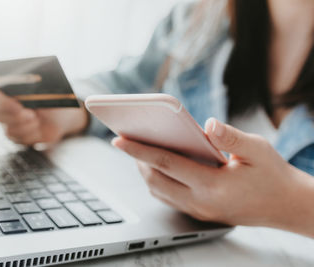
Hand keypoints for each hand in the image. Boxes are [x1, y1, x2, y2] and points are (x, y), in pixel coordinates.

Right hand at [0, 88, 88, 144]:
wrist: (60, 116)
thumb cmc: (51, 99)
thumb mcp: (44, 91)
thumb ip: (32, 89)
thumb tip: (27, 94)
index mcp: (5, 91)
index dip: (2, 101)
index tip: (19, 105)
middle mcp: (1, 107)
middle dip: (14, 116)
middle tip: (32, 115)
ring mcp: (6, 123)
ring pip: (8, 129)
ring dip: (27, 126)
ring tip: (38, 120)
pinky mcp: (15, 136)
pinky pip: (17, 139)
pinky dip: (31, 135)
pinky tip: (38, 129)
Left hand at [112, 118, 313, 234]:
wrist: (286, 205)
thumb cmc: (273, 176)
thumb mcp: (258, 150)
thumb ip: (230, 137)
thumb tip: (207, 123)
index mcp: (213, 185)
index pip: (166, 163)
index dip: (139, 149)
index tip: (118, 139)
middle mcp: (201, 201)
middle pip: (155, 180)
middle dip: (136, 160)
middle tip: (126, 140)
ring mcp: (199, 210)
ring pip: (159, 192)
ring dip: (146, 172)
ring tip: (139, 151)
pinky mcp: (200, 213)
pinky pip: (169, 198)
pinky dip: (158, 182)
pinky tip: (159, 166)